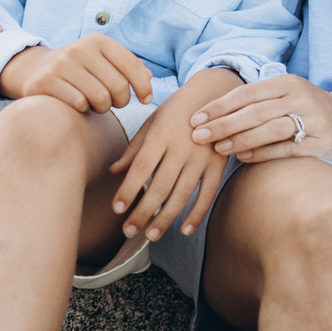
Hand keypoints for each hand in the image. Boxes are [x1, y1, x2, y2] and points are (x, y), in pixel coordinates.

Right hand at [0, 35, 155, 113]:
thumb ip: (129, 68)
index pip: (132, 65)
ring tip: (95, 104)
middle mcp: (80, 49)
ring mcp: (61, 64)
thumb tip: (148, 78)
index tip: (145, 99)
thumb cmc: (80, 69)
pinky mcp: (46, 81)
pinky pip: (79, 104)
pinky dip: (83, 109)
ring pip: (100, 98)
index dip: (144, 87)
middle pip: (118, 87)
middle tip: (113, 103)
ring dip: (102, 108)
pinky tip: (78, 104)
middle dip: (120, 101)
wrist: (35, 69)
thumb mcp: (104, 61)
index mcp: (99, 41)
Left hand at [108, 69, 241, 240]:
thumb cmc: (177, 110)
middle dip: (143, 212)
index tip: (116, 209)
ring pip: (182, 194)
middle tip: (128, 231)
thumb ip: (134, 148)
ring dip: (165, 218)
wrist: (215, 94)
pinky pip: (207, 194)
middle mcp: (181, 146)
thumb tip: (113, 172)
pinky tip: (184, 230)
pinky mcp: (218, 164)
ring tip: (150, 236)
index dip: (128, 189)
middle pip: (159, 186)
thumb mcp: (153, 122)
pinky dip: (197, 214)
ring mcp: (202, 157)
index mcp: (161, 133)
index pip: (141, 167)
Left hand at [190, 74, 331, 162]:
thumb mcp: (287, 95)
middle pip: (254, 111)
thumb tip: (213, 114)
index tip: (195, 118)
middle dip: (222, 124)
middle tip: (197, 135)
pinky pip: (287, 149)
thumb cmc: (308, 108)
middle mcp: (299, 98)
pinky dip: (264, 153)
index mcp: (286, 83)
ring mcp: (312, 120)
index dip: (219, 106)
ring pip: (270, 128)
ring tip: (217, 149)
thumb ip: (257, 101)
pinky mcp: (321, 143)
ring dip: (240, 139)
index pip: (246, 93)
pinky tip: (244, 159)